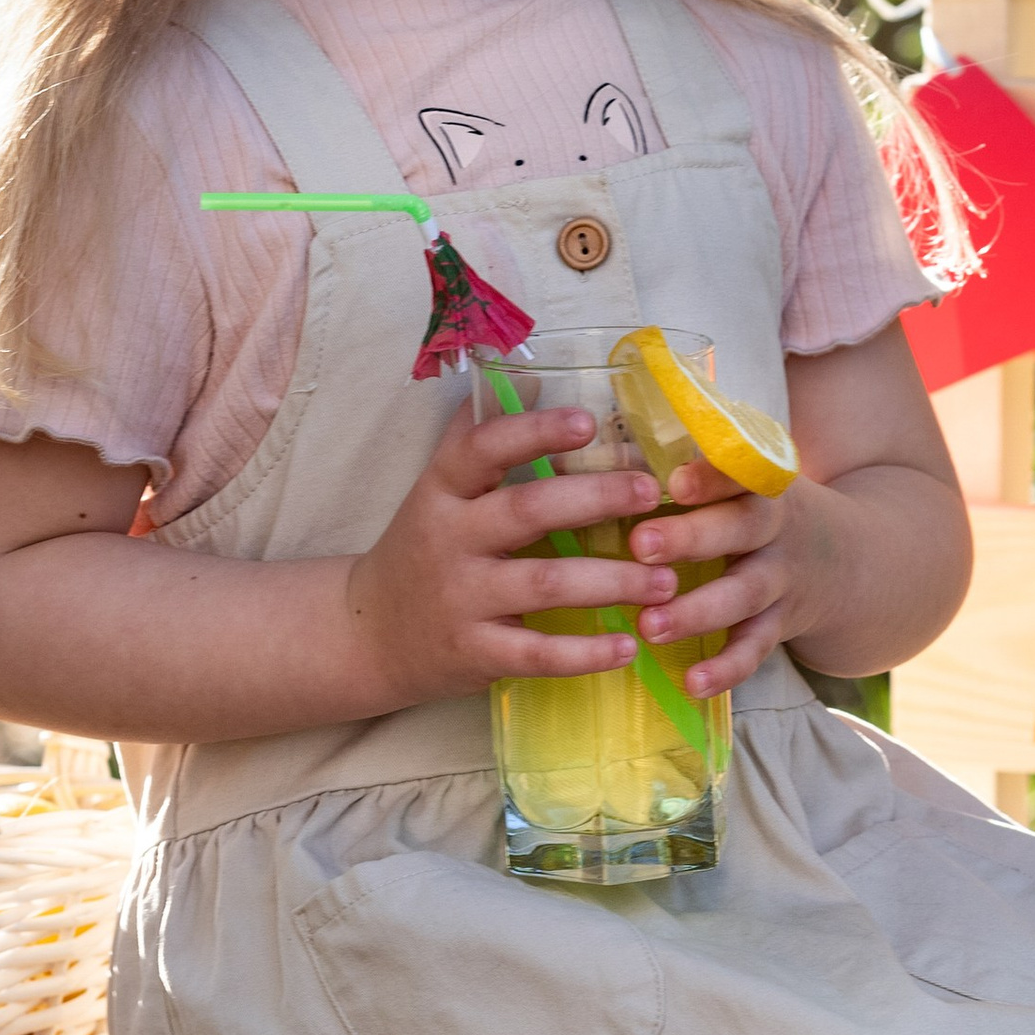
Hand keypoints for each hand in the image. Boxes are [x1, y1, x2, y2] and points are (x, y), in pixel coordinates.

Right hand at [345, 399, 672, 710]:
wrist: (368, 634)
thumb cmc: (422, 551)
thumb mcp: (436, 490)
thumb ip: (477, 438)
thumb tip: (530, 380)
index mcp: (442, 490)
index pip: (483, 449)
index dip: (535, 432)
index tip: (588, 422)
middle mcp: (449, 539)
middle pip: (528, 510)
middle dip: (595, 498)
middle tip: (651, 492)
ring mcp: (461, 599)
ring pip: (544, 584)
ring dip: (611, 580)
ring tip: (666, 579)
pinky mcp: (474, 652)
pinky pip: (536, 653)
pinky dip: (584, 653)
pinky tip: (627, 646)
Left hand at [625, 453, 845, 696]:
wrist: (855, 559)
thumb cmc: (756, 508)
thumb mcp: (735, 480)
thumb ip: (664, 465)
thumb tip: (560, 457)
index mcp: (757, 481)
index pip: (736, 470)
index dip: (708, 477)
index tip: (670, 482)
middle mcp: (775, 528)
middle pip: (740, 528)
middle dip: (691, 538)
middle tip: (640, 545)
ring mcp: (781, 579)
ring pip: (742, 595)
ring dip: (696, 611)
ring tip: (649, 626)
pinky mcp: (780, 625)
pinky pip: (755, 649)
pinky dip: (727, 669)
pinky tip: (692, 683)